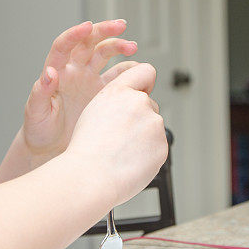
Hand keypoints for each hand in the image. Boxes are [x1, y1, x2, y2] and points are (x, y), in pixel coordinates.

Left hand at [21, 20, 138, 165]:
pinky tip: (138, 70)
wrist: (52, 148)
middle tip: (121, 26)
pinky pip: (118, 76)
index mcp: (56, 72)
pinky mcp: (103, 92)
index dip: (75, 34)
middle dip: (104, 30)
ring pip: (105, 54)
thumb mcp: (35, 113)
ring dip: (119, 46)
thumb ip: (41, 93)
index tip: (88, 26)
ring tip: (133, 47)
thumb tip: (49, 73)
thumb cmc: (39, 130)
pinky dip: (128, 70)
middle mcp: (74, 71)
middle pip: (89, 42)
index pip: (64, 46)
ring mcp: (89, 80)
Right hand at [65, 63, 167, 205]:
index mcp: (118, 91)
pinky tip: (130, 160)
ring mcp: (153, 123)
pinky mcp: (162, 144)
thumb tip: (132, 103)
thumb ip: (117, 102)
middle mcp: (138, 102)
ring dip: (143, 137)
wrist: (90, 176)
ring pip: (153, 127)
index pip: (145, 71)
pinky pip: (157, 146)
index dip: (145, 82)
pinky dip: (147, 153)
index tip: (144, 90)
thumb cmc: (86, 149)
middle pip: (149, 104)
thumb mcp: (94, 111)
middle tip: (120, 135)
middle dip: (139, 117)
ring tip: (121, 151)